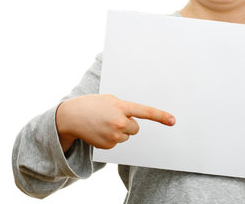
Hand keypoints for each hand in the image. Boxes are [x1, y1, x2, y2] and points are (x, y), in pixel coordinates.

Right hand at [56, 94, 175, 151]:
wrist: (71, 116)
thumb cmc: (92, 105)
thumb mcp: (110, 100)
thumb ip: (125, 107)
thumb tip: (134, 117)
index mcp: (122, 107)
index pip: (146, 112)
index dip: (161, 116)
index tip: (173, 120)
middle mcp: (120, 122)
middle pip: (136, 128)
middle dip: (127, 124)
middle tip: (112, 118)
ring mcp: (114, 135)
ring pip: (126, 136)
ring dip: (118, 131)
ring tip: (103, 123)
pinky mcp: (108, 145)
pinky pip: (116, 142)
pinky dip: (110, 138)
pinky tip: (99, 131)